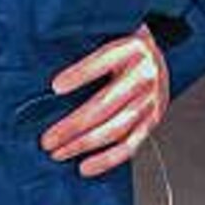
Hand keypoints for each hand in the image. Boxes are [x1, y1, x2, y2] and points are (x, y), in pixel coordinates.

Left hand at [44, 28, 168, 176]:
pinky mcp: (152, 121)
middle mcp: (143, 75)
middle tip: (47, 139)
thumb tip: (49, 72)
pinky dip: (106, 160)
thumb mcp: (109, 36)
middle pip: (104, 104)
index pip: (103, 61)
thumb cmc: (123, 50)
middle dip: (72, 125)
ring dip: (83, 144)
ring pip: (114, 129)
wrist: (157, 57)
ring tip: (58, 152)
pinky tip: (85, 167)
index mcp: (130, 49)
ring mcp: (150, 101)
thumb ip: (85, 47)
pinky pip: (129, 146)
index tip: (55, 87)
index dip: (79, 74)